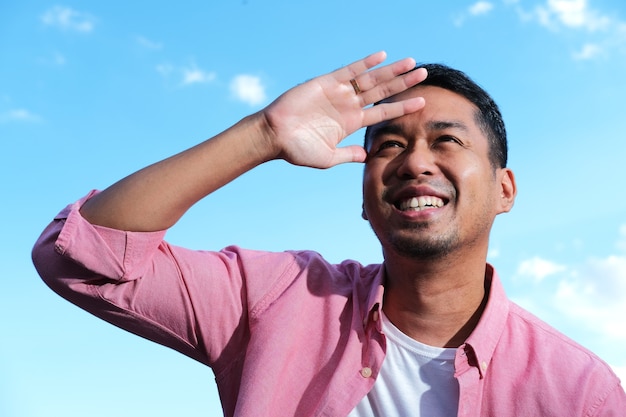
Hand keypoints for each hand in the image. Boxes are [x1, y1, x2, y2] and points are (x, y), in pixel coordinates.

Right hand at [260, 51, 426, 168]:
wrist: (274, 136)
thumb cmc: (297, 150)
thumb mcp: (328, 158)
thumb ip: (348, 154)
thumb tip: (367, 155)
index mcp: (351, 122)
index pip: (383, 112)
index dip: (403, 106)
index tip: (423, 102)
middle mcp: (348, 105)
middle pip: (382, 91)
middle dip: (403, 83)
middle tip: (424, 73)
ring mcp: (338, 92)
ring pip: (371, 79)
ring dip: (391, 71)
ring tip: (411, 63)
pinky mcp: (326, 82)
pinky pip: (349, 70)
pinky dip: (365, 63)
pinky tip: (381, 56)